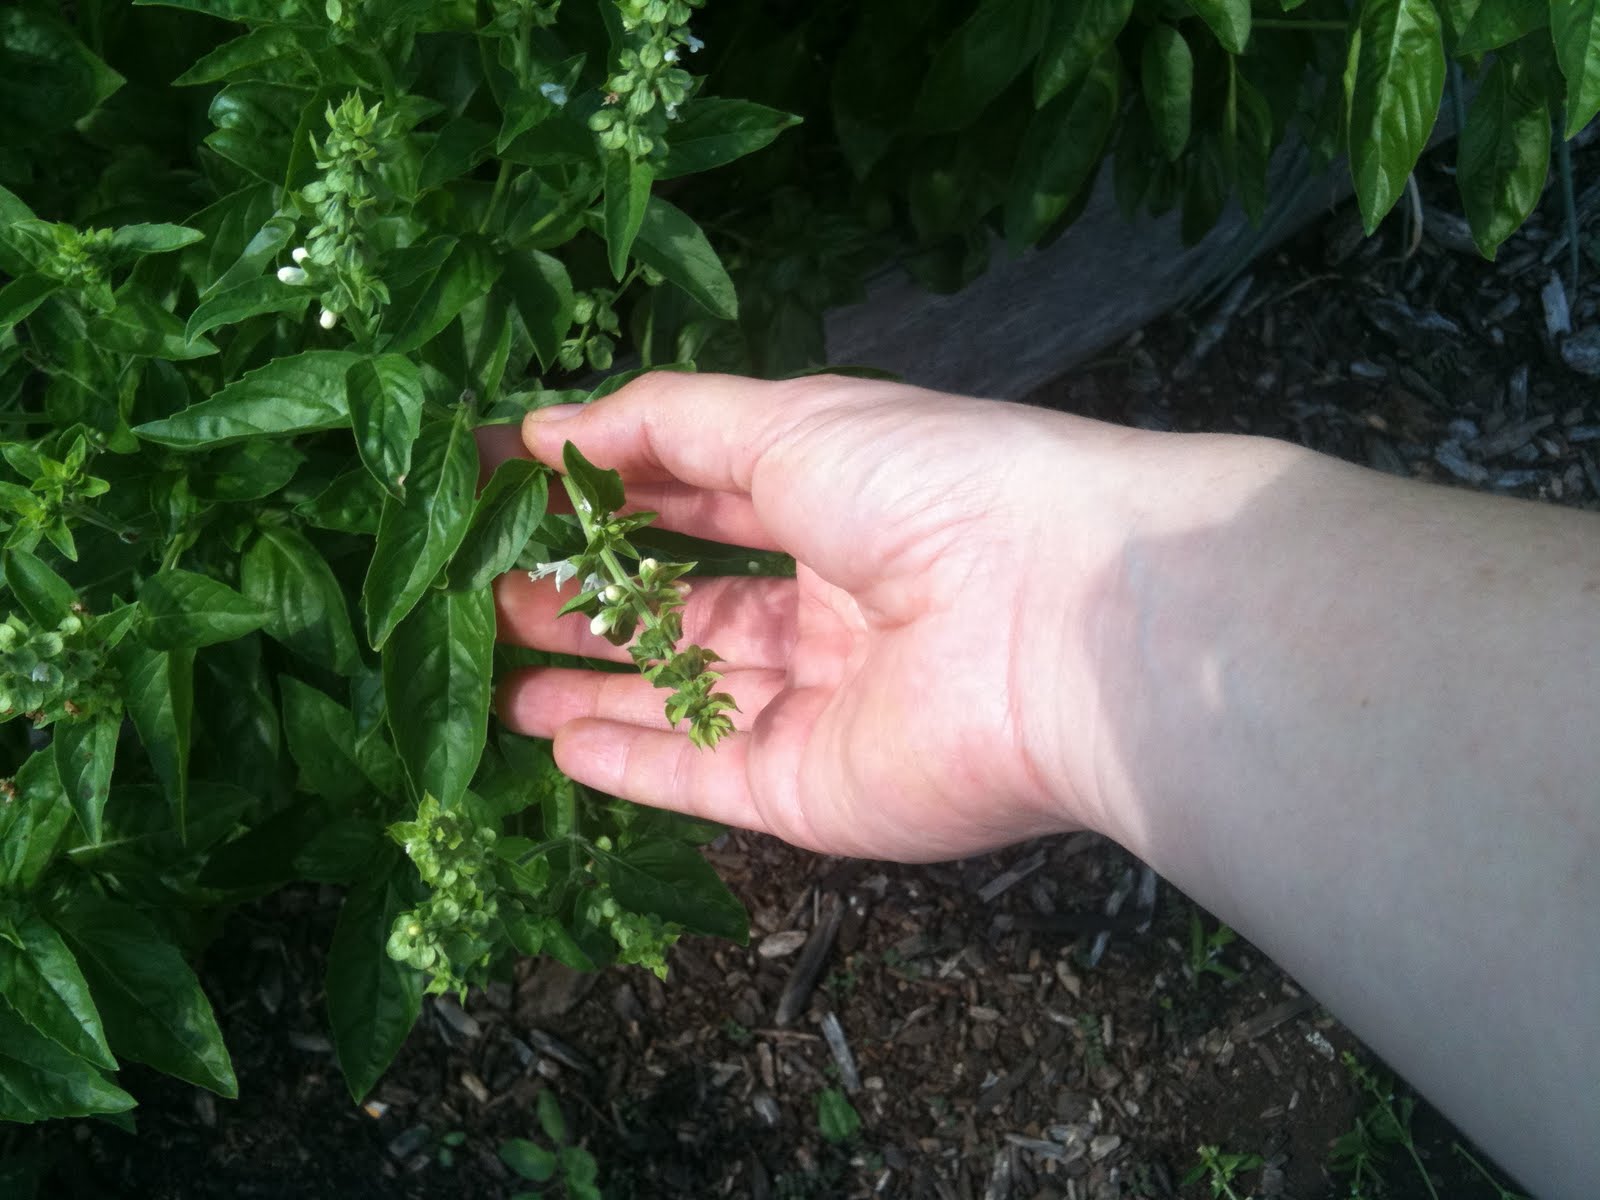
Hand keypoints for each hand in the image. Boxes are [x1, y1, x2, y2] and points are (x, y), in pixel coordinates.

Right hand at [491, 371, 1136, 861]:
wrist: (1050, 618)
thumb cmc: (927, 487)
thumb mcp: (789, 420)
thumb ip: (665, 424)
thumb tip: (543, 424)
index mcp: (841, 507)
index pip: (706, 503)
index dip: (612, 494)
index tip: (511, 487)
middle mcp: (834, 609)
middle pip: (688, 606)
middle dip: (591, 596)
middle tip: (487, 586)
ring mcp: (823, 706)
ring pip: (686, 695)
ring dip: (593, 680)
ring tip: (495, 668)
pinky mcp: (811, 791)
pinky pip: (703, 776)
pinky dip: (631, 761)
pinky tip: (553, 738)